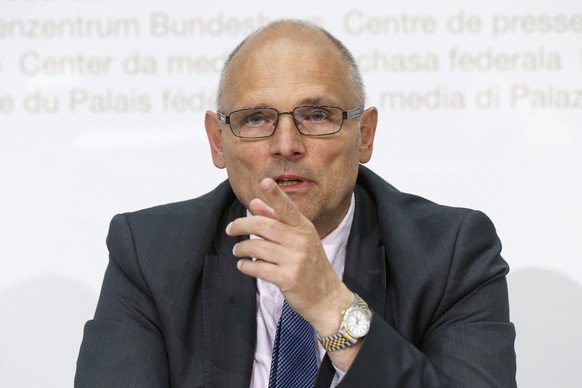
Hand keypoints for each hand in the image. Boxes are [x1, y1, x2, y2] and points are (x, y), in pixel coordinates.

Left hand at [226, 177, 351, 329]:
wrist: (326, 297)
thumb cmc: (310, 264)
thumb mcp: (299, 239)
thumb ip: (276, 220)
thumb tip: (254, 202)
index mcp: (304, 227)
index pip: (287, 207)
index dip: (275, 194)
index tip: (264, 181)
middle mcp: (301, 241)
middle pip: (262, 225)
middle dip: (241, 225)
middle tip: (231, 229)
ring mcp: (295, 260)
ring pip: (256, 247)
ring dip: (241, 248)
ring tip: (238, 251)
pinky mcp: (287, 278)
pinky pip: (257, 268)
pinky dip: (246, 266)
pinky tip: (244, 266)